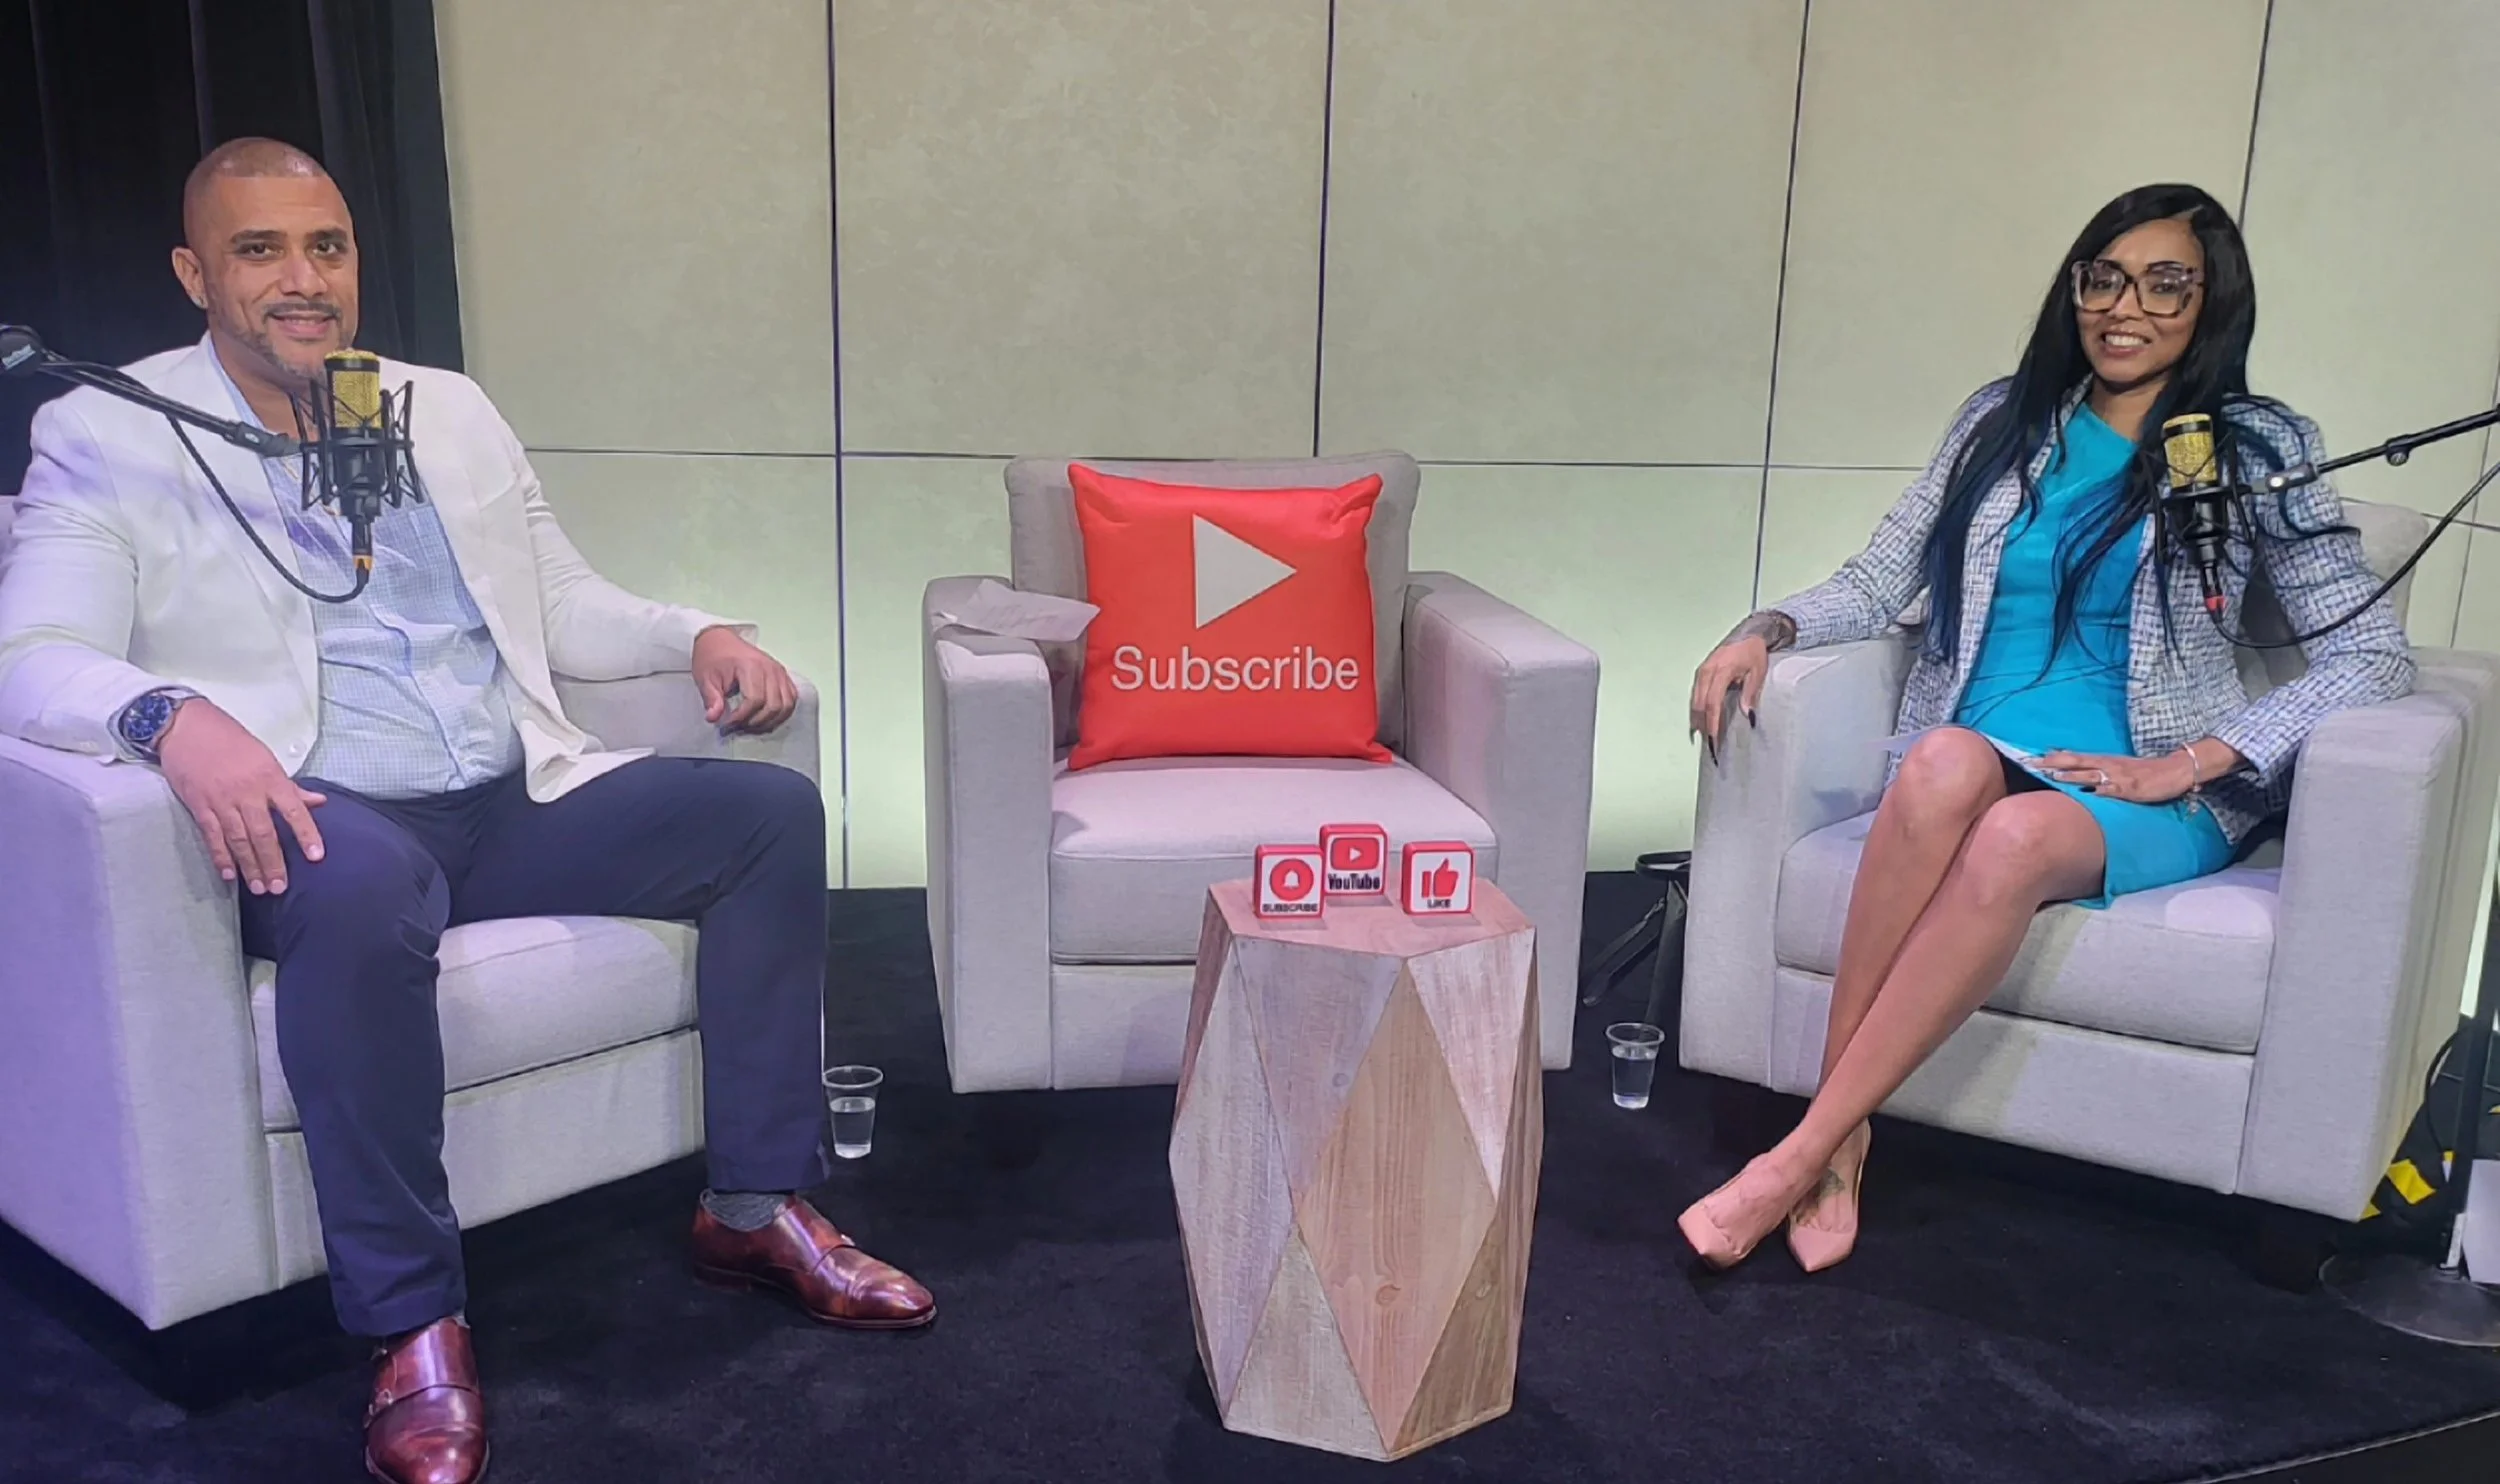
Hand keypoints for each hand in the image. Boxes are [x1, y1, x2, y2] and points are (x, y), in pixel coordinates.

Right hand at [156, 700, 325, 894]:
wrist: (187, 727)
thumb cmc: (231, 741)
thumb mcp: (266, 758)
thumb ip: (290, 786)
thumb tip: (318, 802)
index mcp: (270, 778)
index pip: (294, 811)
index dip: (306, 834)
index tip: (316, 856)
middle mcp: (248, 792)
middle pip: (264, 834)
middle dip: (273, 863)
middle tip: (280, 887)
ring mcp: (222, 801)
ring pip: (239, 840)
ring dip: (250, 866)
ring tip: (259, 888)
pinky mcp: (199, 806)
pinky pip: (212, 837)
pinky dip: (221, 857)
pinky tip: (229, 875)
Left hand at [692, 626, 797, 733]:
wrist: (720, 640)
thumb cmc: (712, 658)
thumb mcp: (705, 678)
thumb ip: (711, 699)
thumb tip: (714, 718)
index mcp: (750, 666)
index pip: (755, 700)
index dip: (742, 717)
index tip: (727, 724)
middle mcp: (770, 669)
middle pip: (773, 706)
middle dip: (756, 722)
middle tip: (739, 727)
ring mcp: (779, 672)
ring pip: (786, 705)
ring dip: (771, 720)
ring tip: (752, 724)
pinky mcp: (783, 675)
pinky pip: (792, 699)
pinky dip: (782, 713)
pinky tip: (765, 718)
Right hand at [1688, 638, 1768, 762]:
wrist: (1748, 634)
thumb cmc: (1754, 652)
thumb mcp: (1758, 672)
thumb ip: (1751, 693)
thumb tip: (1747, 715)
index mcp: (1721, 670)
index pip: (1712, 702)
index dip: (1712, 721)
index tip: (1714, 737)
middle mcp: (1707, 671)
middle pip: (1699, 704)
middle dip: (1703, 724)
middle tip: (1709, 743)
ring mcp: (1701, 671)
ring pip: (1694, 700)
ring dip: (1697, 718)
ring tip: (1702, 735)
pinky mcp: (1701, 673)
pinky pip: (1695, 695)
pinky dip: (1696, 709)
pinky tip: (1699, 721)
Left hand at [2035, 749, 2194, 804]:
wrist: (2174, 770)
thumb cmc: (2144, 771)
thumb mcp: (2117, 768)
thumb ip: (2096, 771)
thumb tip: (2072, 775)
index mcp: (2103, 760)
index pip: (2072, 756)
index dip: (2051, 757)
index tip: (2030, 757)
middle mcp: (2107, 765)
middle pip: (2075, 761)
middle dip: (2052, 763)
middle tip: (2031, 763)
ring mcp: (2117, 777)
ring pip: (2089, 775)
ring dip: (2071, 775)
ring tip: (2052, 775)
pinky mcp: (2129, 789)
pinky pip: (2112, 790)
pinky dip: (2099, 790)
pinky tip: (2087, 793)